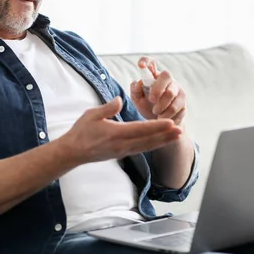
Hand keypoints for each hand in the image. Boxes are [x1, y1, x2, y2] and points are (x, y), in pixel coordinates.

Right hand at [61, 97, 181, 163]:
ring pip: (146, 146)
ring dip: (162, 141)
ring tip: (176, 136)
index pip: (140, 129)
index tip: (170, 122)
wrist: (73, 152)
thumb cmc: (81, 131)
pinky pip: (141, 149)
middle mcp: (121, 144)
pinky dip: (153, 145)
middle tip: (181, 130)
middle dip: (165, 135)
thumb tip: (120, 99)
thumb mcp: (91, 115)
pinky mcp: (121, 153)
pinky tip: (161, 142)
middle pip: (148, 140)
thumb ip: (107, 108)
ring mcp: (122, 151)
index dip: (156, 126)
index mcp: (115, 133)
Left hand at [130, 57, 186, 124]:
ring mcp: (177, 90)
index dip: (146, 61)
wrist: (160, 124)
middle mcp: (168, 80)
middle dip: (157, 88)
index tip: (140, 65)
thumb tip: (139, 82)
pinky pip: (177, 108)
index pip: (150, 63)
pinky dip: (167, 115)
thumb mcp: (137, 99)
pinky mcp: (183, 103)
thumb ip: (135, 90)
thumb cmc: (147, 106)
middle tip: (151, 100)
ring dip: (161, 105)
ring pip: (171, 93)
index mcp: (154, 76)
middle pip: (166, 75)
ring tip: (155, 113)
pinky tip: (162, 118)